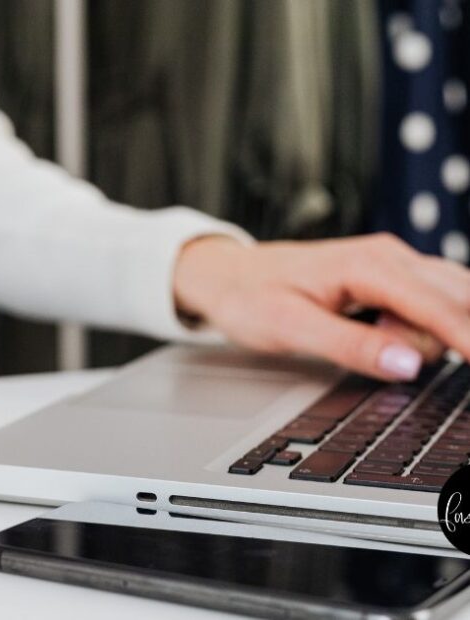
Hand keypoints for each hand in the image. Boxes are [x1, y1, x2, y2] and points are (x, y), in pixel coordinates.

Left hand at [173, 233, 469, 380]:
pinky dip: (428, 323)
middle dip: (441, 338)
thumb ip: (351, 345)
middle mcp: (390, 256)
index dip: (469, 338)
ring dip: (428, 333)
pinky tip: (388, 335)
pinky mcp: (392, 275)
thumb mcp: (289, 327)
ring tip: (365, 336)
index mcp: (367, 266)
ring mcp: (393, 263)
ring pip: (448, 301)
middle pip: (453, 303)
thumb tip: (407, 365)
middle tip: (381, 352)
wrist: (226, 274)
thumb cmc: (249, 297)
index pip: (437, 306)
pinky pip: (433, 299)